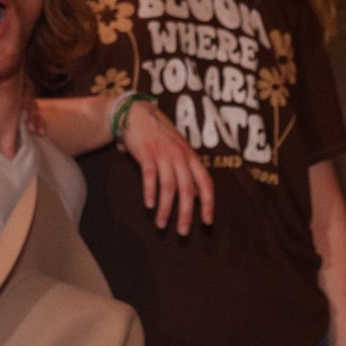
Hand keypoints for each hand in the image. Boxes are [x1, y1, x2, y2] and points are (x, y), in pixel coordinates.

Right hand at [120, 98, 214, 235]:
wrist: (137, 113)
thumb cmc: (159, 135)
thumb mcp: (179, 150)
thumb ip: (188, 171)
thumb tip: (198, 195)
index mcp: (191, 157)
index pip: (206, 183)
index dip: (208, 203)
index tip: (207, 222)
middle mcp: (180, 156)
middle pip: (188, 190)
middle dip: (186, 213)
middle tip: (183, 232)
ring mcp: (164, 155)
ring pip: (169, 187)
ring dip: (166, 209)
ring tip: (162, 225)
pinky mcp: (147, 154)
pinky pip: (150, 176)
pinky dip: (150, 192)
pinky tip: (148, 205)